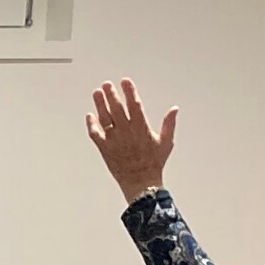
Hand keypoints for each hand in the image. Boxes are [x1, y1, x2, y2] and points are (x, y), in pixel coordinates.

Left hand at [86, 80, 177, 201]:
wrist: (141, 183)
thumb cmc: (154, 163)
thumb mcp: (166, 142)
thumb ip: (169, 124)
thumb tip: (174, 109)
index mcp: (142, 128)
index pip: (134, 105)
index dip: (129, 92)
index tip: (125, 81)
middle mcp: (126, 132)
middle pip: (117, 109)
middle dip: (111, 95)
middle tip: (106, 84)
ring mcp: (114, 141)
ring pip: (105, 119)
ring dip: (100, 105)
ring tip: (97, 93)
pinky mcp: (105, 149)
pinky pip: (95, 135)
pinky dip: (91, 125)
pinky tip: (89, 115)